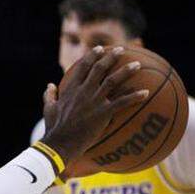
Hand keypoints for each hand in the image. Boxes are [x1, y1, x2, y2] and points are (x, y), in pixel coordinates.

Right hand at [41, 46, 147, 163]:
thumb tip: (50, 85)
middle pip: (100, 69)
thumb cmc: (53, 128)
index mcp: (71, 89)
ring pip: (113, 81)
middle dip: (111, 57)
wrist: (59, 143)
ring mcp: (94, 101)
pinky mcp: (103, 113)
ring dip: (126, 71)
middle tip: (122, 50)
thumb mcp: (48, 109)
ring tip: (138, 64)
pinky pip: (122, 102)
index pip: (83, 67)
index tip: (100, 49)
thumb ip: (49, 95)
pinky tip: (146, 93)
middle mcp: (83, 91)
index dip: (92, 56)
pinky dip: (135, 97)